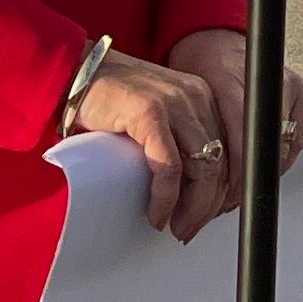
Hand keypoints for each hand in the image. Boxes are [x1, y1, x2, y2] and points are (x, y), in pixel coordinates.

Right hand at [69, 49, 231, 240]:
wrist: (71, 73)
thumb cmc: (106, 96)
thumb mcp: (155, 113)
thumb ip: (177, 138)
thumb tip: (191, 187)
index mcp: (201, 97)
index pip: (230, 150)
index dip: (223, 190)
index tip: (208, 214)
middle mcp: (195, 97)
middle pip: (220, 163)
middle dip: (208, 206)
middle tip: (190, 229)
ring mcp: (174, 103)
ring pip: (202, 169)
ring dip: (192, 208)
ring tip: (177, 228)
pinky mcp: (149, 113)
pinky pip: (168, 168)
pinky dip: (165, 198)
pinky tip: (156, 214)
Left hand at [168, 28, 302, 206]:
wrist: (213, 37)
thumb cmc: (194, 65)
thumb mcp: (183, 98)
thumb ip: (191, 133)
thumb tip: (181, 183)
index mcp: (230, 84)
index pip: (243, 146)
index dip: (235, 182)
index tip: (219, 202)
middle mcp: (263, 84)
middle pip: (265, 153)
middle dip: (243, 186)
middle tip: (219, 205)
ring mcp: (284, 84)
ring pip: (282, 150)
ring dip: (259, 177)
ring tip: (234, 193)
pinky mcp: (297, 89)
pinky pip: (296, 139)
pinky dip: (277, 161)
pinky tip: (255, 172)